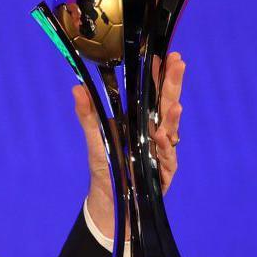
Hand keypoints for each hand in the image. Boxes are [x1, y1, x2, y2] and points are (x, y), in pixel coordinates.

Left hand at [75, 52, 185, 238]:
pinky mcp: (162, 173)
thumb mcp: (95, 138)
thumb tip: (76, 88)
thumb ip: (88, 114)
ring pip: (171, 131)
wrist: (109, 200)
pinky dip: (165, 148)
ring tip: (175, 104)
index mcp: (141, 121)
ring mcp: (161, 152)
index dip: (158, 75)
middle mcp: (155, 133)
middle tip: (179, 63)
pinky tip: (163, 137)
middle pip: (167, 105)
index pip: (152, 94)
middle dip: (173, 85)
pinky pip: (167, 159)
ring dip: (173, 117)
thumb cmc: (106, 166)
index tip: (162, 55)